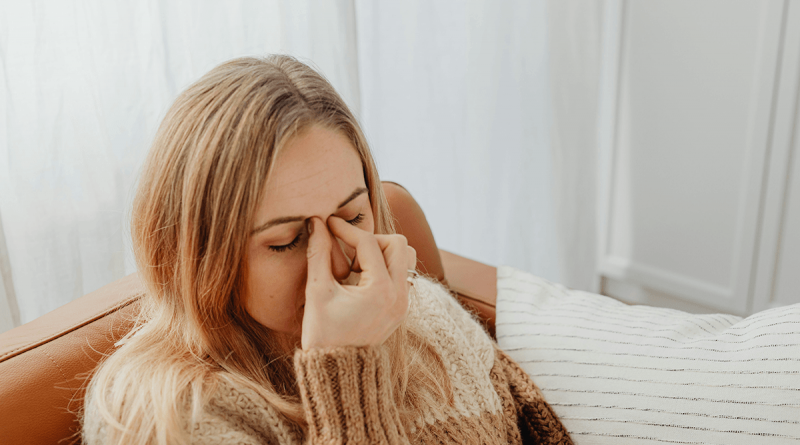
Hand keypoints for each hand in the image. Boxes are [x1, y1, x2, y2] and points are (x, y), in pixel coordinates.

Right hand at [301, 216, 415, 349]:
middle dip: (371, 240)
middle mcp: (399, 295)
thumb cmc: (324, 334)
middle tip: (347, 252)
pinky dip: (386, 268)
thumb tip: (315, 223)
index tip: (327, 225)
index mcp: (380, 290)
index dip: (345, 229)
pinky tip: (362, 278)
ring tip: (358, 265)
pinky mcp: (401, 308)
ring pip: (406, 258)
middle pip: (398, 244)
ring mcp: (403, 303)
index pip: (368, 243)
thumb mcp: (317, 292)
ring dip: (383, 253)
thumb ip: (318, 253)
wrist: (338, 371)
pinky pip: (403, 275)